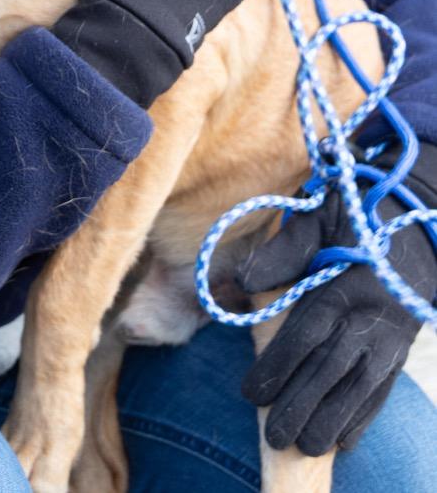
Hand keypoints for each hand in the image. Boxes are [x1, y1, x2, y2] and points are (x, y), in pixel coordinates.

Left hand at [238, 142, 436, 454]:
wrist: (416, 221)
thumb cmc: (353, 215)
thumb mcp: (317, 216)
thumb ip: (282, 250)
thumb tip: (244, 282)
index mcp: (347, 285)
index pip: (307, 334)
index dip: (278, 366)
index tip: (250, 393)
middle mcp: (372, 318)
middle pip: (332, 370)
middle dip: (300, 405)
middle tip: (274, 436)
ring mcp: (392, 337)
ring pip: (360, 387)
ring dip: (331, 420)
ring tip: (304, 446)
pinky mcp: (401, 348)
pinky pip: (383, 388)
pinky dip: (363, 416)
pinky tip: (343, 441)